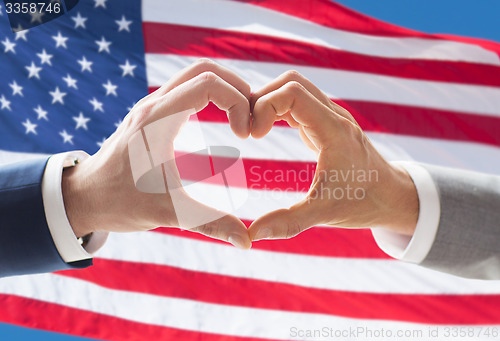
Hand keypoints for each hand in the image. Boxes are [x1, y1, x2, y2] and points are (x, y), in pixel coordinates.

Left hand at [62, 59, 251, 248]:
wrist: (84, 197)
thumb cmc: (120, 203)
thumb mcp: (168, 213)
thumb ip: (210, 223)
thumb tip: (246, 241)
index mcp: (158, 120)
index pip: (208, 83)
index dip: (237, 102)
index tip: (244, 135)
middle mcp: (154, 105)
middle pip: (205, 69)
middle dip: (236, 87)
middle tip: (251, 117)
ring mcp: (152, 106)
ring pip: (195, 75)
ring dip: (224, 89)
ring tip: (242, 117)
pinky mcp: (152, 113)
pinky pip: (187, 88)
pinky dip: (211, 95)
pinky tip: (222, 119)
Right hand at [248, 71, 418, 240]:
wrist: (391, 196)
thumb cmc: (362, 203)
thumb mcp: (324, 215)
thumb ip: (288, 223)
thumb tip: (252, 235)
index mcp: (334, 131)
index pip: (292, 92)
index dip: (264, 107)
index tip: (253, 137)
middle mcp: (334, 116)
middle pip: (291, 81)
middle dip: (262, 99)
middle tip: (248, 130)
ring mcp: (332, 116)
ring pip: (295, 86)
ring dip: (269, 101)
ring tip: (254, 129)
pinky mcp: (327, 122)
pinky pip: (298, 100)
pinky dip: (277, 108)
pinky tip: (266, 129)